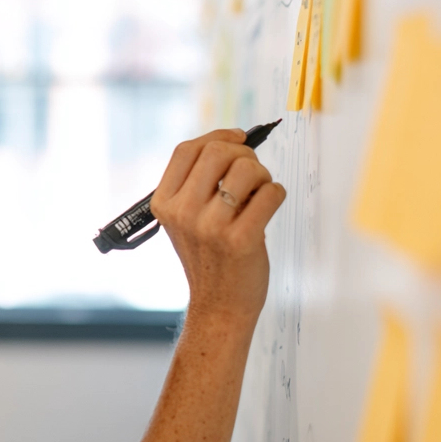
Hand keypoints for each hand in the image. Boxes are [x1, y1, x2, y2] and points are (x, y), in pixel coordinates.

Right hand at [150, 129, 285, 335]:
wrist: (218, 306)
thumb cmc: (209, 257)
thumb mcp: (186, 219)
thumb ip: (198, 183)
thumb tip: (233, 140)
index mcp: (164, 203)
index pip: (186, 150)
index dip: (217, 135)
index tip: (237, 137)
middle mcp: (183, 213)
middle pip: (218, 152)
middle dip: (244, 154)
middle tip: (253, 172)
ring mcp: (210, 227)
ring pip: (247, 168)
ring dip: (262, 175)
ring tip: (259, 194)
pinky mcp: (241, 240)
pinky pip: (270, 193)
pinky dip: (276, 193)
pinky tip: (267, 208)